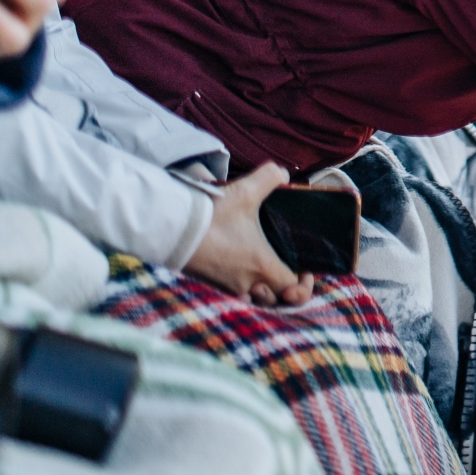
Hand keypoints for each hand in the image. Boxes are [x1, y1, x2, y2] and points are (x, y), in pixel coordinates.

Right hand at [185, 164, 316, 307]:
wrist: (170, 228)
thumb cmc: (211, 214)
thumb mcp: (245, 190)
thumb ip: (271, 177)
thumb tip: (283, 173)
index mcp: (261, 264)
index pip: (293, 289)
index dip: (303, 284)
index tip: (304, 272)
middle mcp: (246, 282)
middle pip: (275, 300)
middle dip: (284, 291)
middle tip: (286, 274)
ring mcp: (226, 286)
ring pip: (253, 301)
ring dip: (262, 292)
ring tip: (264, 273)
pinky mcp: (209, 284)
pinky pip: (233, 297)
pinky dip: (242, 290)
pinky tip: (242, 273)